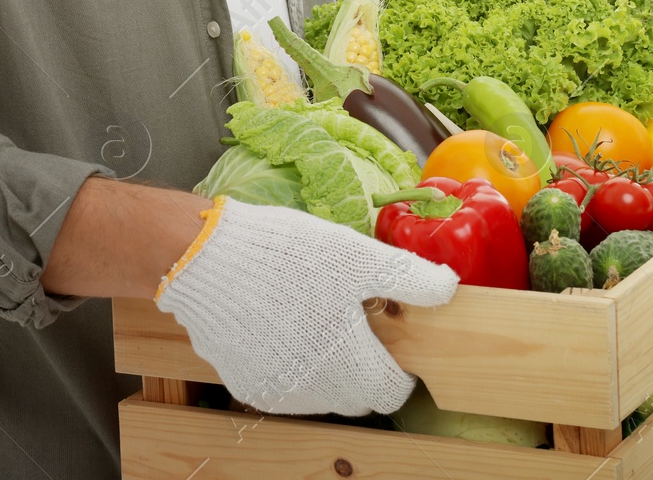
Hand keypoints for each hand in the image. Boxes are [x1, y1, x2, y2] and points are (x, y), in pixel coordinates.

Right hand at [155, 198, 456, 415]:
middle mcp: (311, 391)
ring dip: (331, 369)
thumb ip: (408, 277)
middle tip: (362, 323)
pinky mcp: (243, 382)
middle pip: (358, 396)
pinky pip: (285, 385)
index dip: (401, 367)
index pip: (392, 392)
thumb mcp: (359, 257)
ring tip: (324, 319)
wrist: (205, 260)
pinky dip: (295, 366)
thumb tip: (447, 288)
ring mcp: (274, 391)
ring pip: (321, 395)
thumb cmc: (288, 257)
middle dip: (368, 368)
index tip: (396, 339)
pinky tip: (289, 326)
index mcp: (347, 366)